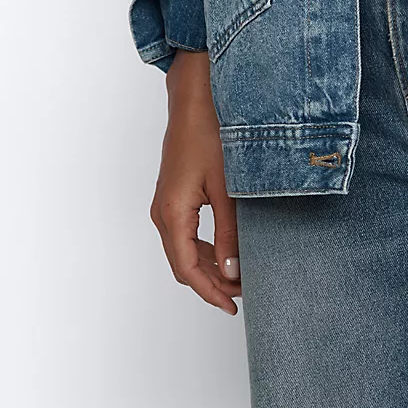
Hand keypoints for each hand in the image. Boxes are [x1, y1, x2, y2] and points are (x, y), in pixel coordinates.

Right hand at [149, 50, 241, 313]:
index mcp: (172, 214)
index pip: (187, 269)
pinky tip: (227, 252)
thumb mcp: (227, 189)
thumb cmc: (209, 136)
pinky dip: (204, 250)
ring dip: (209, 267)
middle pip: (183, 265)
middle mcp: (163, 213)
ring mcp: (166, 205)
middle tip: (244, 294)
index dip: (210, 293)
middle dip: (212, 283)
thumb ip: (230, 233)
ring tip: (240, 277)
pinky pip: (185, 235)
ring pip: (183, 251)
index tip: (233, 307)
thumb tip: (233, 272)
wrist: (194, 101)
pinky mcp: (174, 197)